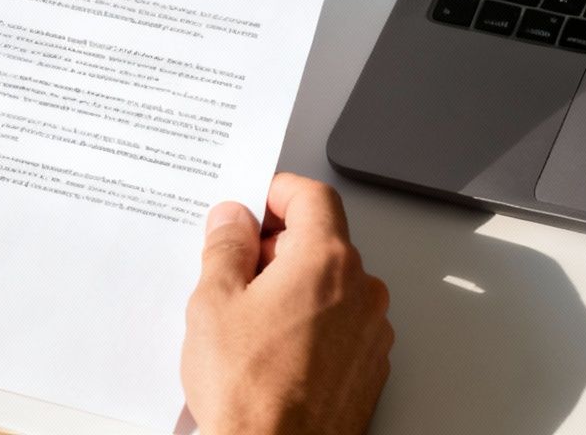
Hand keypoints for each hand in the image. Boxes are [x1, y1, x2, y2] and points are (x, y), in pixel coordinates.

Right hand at [181, 174, 392, 434]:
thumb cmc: (250, 393)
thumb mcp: (214, 304)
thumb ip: (225, 247)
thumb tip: (233, 219)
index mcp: (327, 261)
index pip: (314, 197)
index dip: (278, 192)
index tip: (254, 201)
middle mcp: (361, 290)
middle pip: (323, 241)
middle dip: (278, 246)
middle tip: (234, 270)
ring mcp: (371, 330)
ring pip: (332, 285)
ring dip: (295, 287)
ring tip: (249, 321)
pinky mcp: (370, 365)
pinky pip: (342, 323)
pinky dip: (312, 322)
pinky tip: (274, 349)